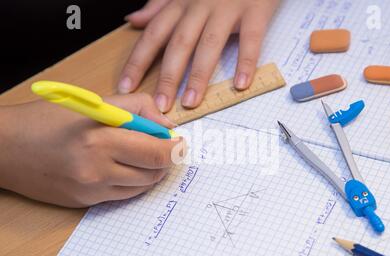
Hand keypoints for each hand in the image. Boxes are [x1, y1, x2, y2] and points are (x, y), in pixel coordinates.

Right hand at [0, 94, 185, 207]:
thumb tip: (167, 124)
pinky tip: (121, 168)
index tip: (177, 141)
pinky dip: (131, 182)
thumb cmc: (47, 120)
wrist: (5, 148)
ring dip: (149, 172)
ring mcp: (91, 191)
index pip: (157, 152)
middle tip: (161, 147)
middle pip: (154, 173)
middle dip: (165, 160)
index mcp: (101, 139)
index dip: (175, 148)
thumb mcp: (94, 103)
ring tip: (139, 155)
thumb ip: (138, 108)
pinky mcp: (85, 203)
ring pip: (141, 187)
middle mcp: (98, 170)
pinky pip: (122, 196)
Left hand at [119, 0, 279, 111]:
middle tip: (161, 104)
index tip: (126, 86)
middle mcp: (199, 6)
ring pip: (209, 44)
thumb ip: (158, 5)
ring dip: (198, 76)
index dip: (138, 61)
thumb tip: (133, 20)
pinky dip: (245, 62)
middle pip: (178, 44)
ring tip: (191, 102)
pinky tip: (240, 84)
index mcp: (180, 4)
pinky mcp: (254, 11)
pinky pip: (249, 39)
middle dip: (167, 77)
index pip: (153, 35)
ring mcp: (227, 9)